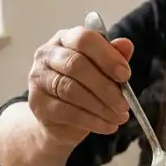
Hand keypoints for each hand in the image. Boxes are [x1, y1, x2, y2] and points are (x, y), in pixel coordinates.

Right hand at [27, 27, 133, 146]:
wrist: (60, 120)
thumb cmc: (84, 88)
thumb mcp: (102, 71)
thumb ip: (113, 57)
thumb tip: (126, 45)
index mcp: (65, 39)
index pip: (84, 39)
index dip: (107, 56)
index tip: (125, 74)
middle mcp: (47, 55)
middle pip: (76, 65)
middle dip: (105, 86)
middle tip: (125, 103)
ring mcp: (39, 79)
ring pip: (72, 91)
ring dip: (102, 107)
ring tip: (120, 117)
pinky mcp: (39, 105)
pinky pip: (68, 113)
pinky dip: (93, 121)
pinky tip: (109, 126)